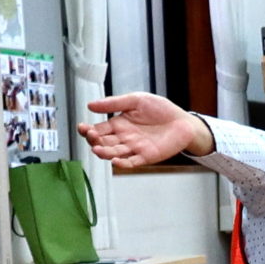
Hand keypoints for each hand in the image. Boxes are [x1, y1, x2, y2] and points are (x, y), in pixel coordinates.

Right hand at [79, 94, 207, 166]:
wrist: (183, 121)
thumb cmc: (161, 109)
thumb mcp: (136, 100)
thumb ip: (114, 103)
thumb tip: (90, 105)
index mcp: (119, 124)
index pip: (98, 129)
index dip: (88, 130)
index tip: (82, 127)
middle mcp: (124, 138)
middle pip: (103, 142)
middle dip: (94, 140)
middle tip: (90, 135)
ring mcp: (134, 148)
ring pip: (114, 153)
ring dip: (104, 153)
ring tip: (97, 149)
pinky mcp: (146, 156)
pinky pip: (131, 162)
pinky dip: (123, 163)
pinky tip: (115, 161)